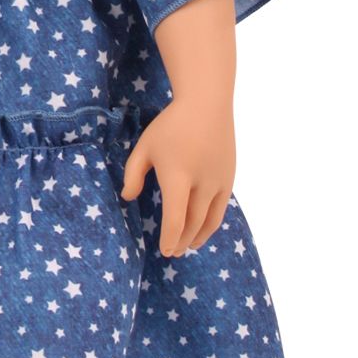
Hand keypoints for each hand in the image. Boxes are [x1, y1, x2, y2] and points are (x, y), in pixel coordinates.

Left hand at [120, 95, 236, 256]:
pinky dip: (211, 223)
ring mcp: (219, 181)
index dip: (170, 238)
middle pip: (192, 222)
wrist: (207, 104)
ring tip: (188, 246)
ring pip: (210, 219)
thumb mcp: (145, 147)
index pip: (175, 217)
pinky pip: (221, 208)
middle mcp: (202, 182)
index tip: (165, 250)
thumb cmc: (171, 125)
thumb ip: (133, 174)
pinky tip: (202, 228)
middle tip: (173, 252)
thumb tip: (128, 198)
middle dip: (182, 241)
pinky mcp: (229, 178)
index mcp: (178, 176)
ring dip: (198, 236)